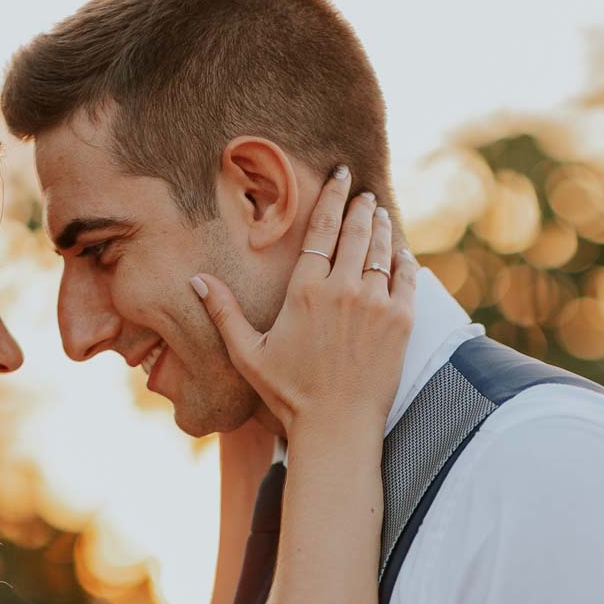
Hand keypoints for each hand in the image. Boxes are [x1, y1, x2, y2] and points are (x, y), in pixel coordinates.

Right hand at [192, 174, 415, 442]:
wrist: (337, 426)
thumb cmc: (289, 394)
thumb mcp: (249, 353)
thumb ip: (224, 312)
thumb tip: (196, 280)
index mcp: (305, 291)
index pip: (321, 230)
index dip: (331, 198)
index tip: (339, 177)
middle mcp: (343, 289)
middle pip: (355, 232)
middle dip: (359, 207)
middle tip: (362, 192)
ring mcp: (376, 303)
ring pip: (381, 250)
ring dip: (381, 227)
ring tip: (379, 213)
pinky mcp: (401, 321)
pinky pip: (406, 277)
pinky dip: (403, 258)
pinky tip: (400, 250)